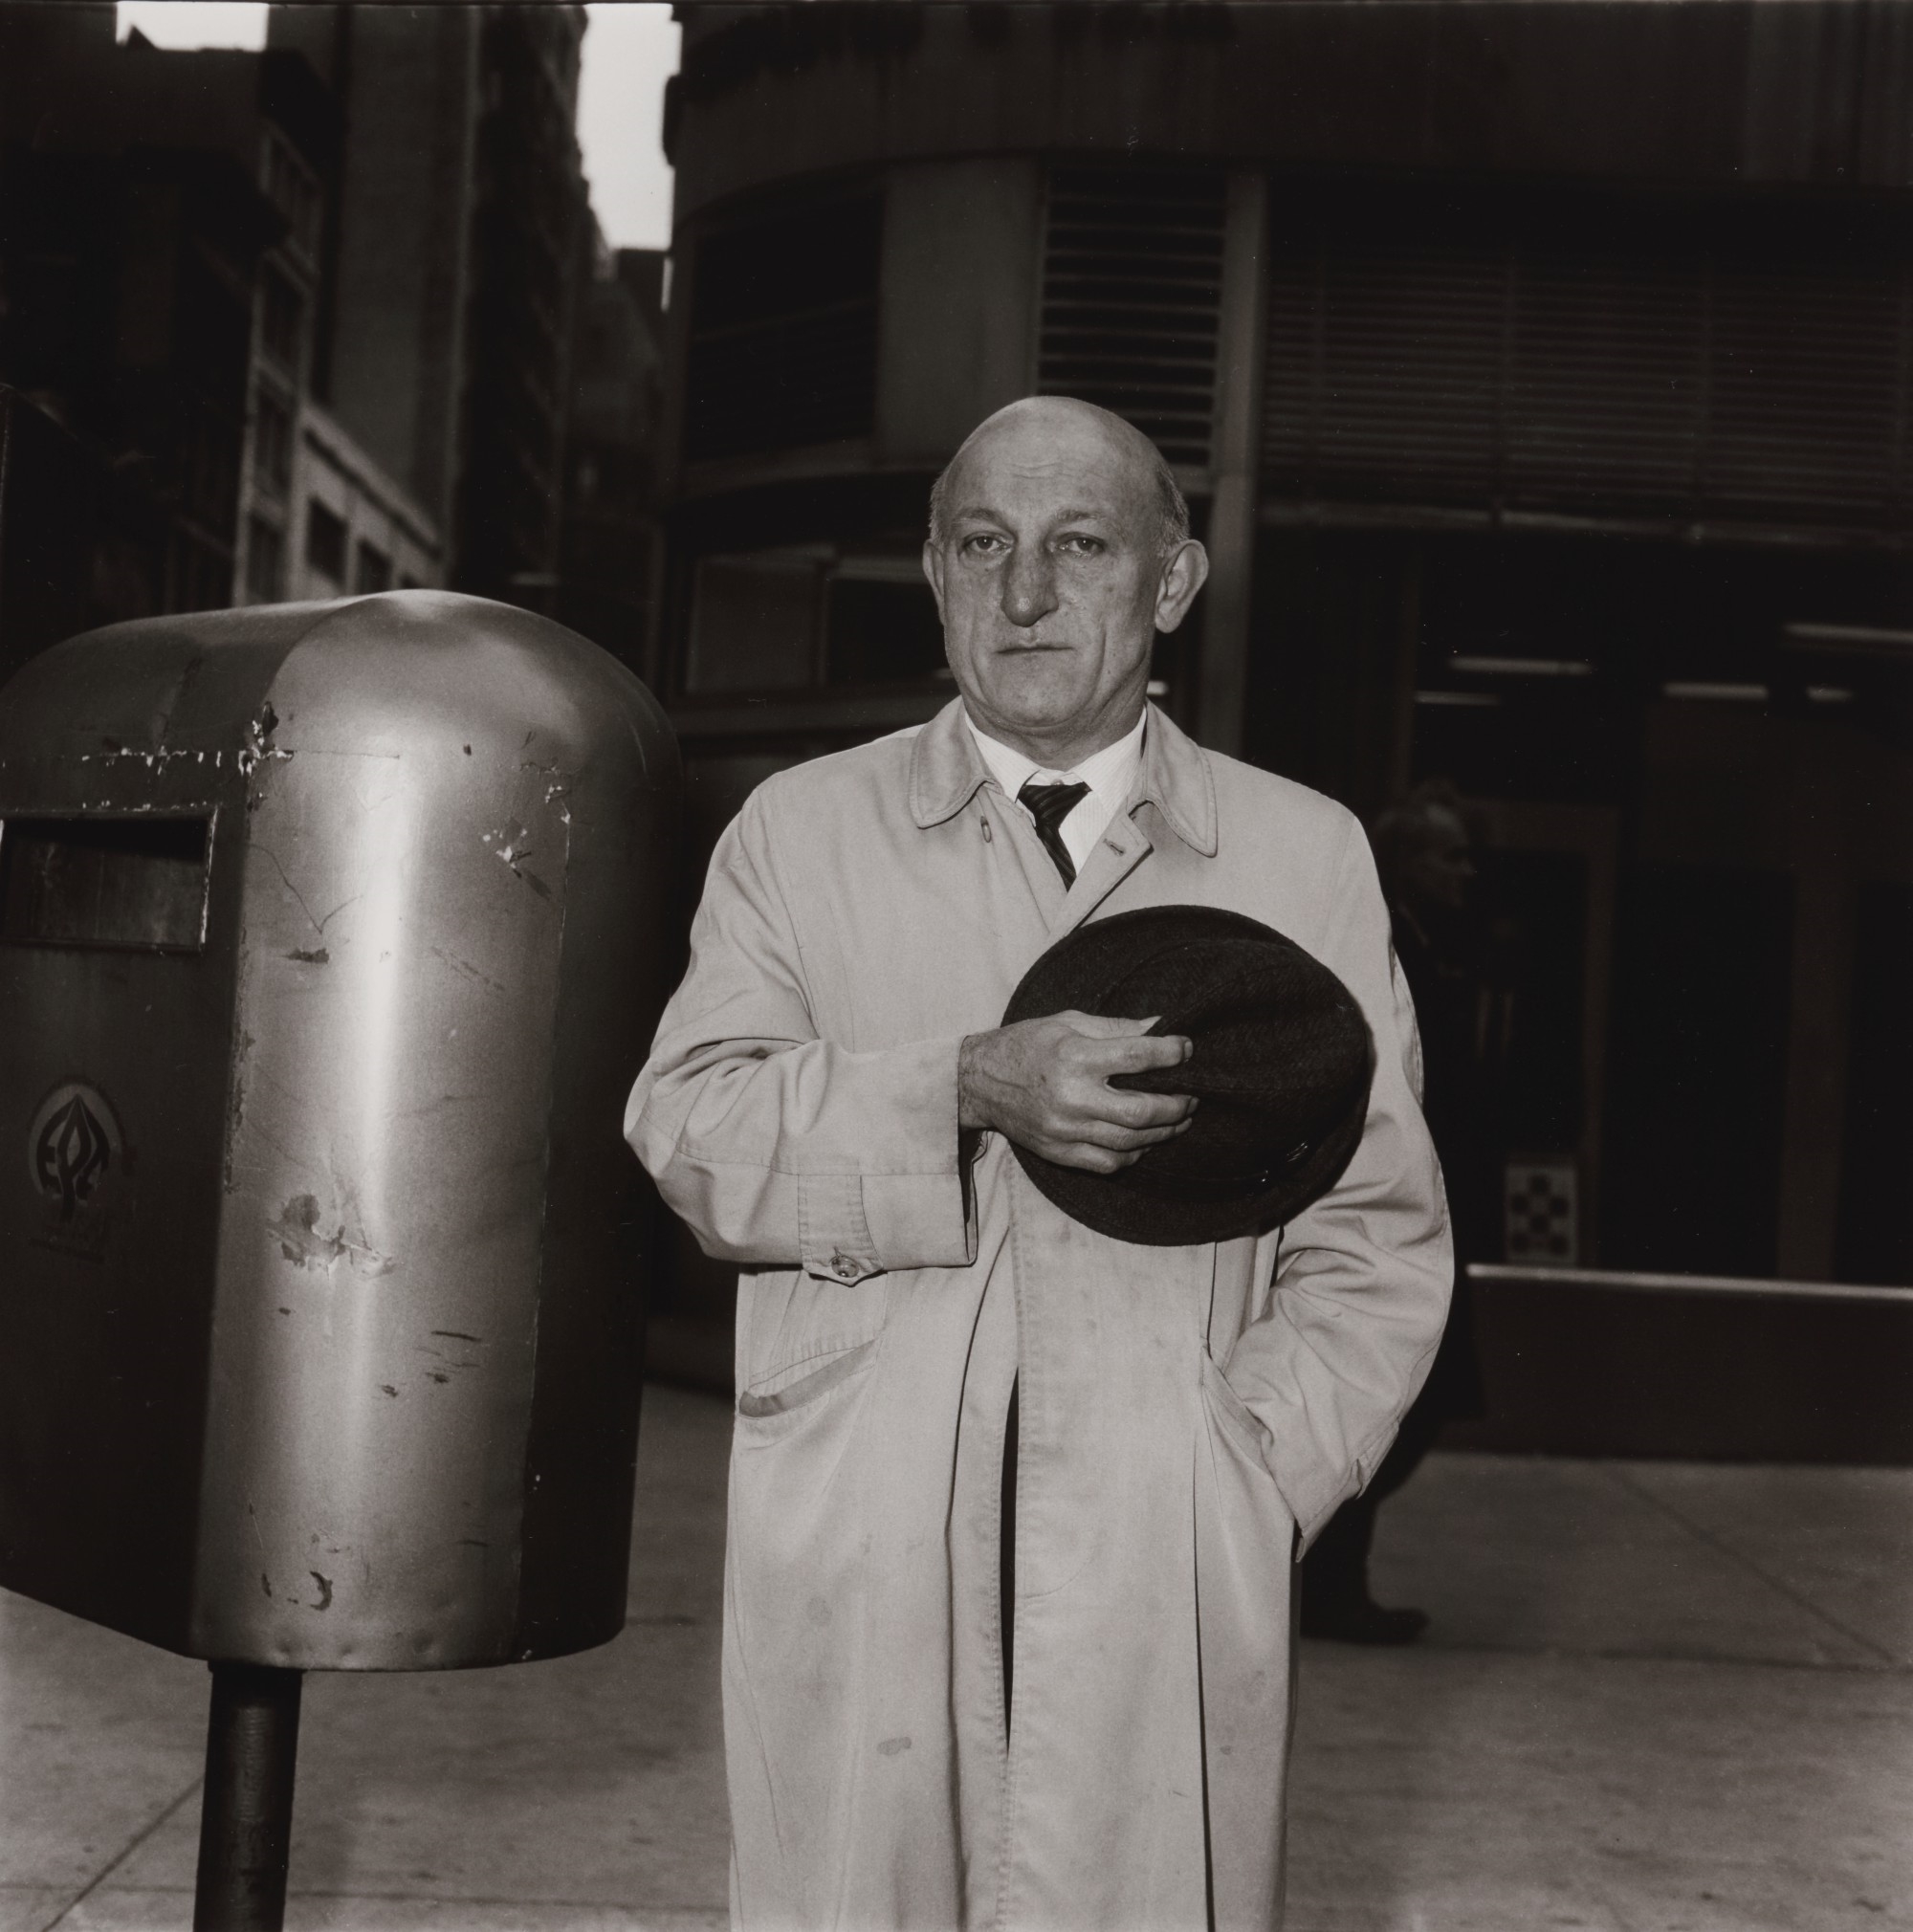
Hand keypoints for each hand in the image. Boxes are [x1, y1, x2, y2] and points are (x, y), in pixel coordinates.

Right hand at [958, 1012, 1195, 1173]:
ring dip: (1163, 1132)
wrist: (979, 1081)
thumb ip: (1115, 1027)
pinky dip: (1133, 1155)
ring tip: (1178, 1120)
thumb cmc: (1027, 1044)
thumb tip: (1160, 1026)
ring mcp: (1064, 1129)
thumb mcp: (1067, 1022)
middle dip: (1176, 1106)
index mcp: (1074, 1056)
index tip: (1187, 1050)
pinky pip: (1108, 1163)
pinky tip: (1144, 1142)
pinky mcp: (1059, 1152)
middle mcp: (1071, 1096)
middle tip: (1192, 1097)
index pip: (1137, 1057)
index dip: (1171, 1053)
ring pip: (1130, 1142)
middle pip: (1141, 1111)